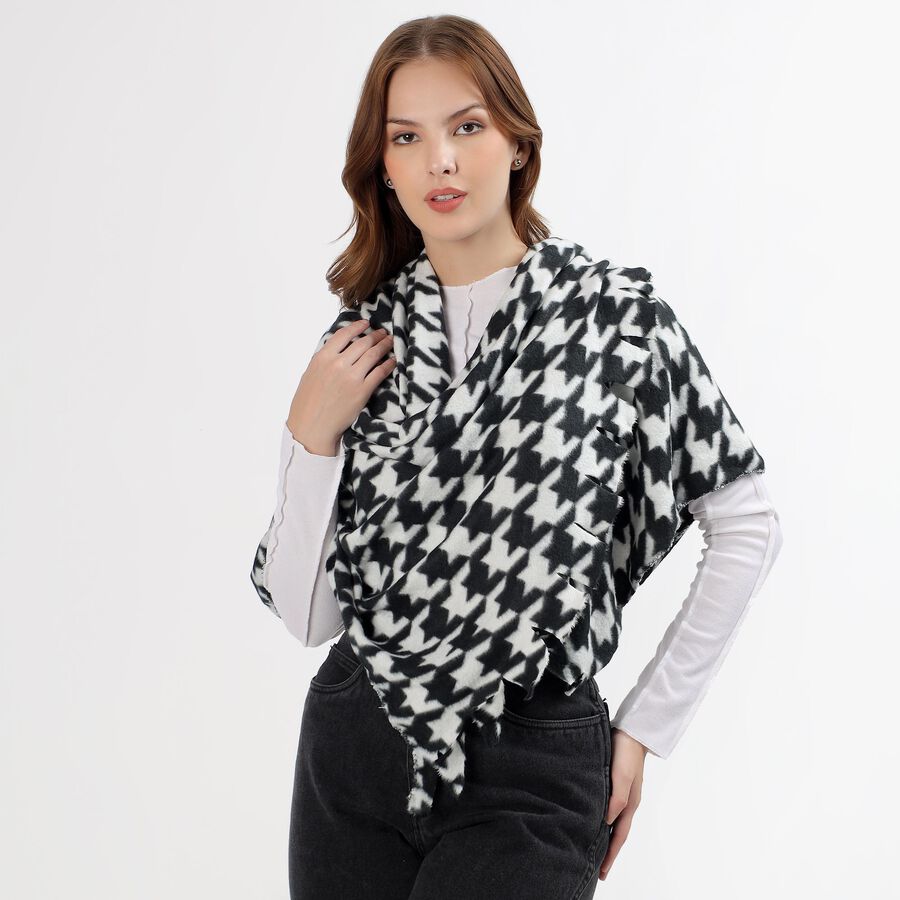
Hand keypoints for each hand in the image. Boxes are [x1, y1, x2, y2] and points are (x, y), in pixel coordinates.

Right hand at [286, 318, 394, 454]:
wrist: (312, 425)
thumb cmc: (308, 402)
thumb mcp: (310, 373)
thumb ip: (324, 359)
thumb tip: (338, 348)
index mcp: (323, 357)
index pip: (344, 334)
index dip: (357, 327)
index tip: (366, 323)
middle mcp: (338, 364)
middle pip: (362, 342)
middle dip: (375, 335)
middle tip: (383, 333)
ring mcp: (351, 377)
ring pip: (373, 354)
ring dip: (384, 345)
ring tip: (390, 342)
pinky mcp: (363, 391)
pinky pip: (380, 372)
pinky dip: (388, 364)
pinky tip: (392, 360)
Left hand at [599, 727, 648, 880]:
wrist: (632, 730)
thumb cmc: (626, 752)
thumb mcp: (621, 776)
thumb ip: (616, 799)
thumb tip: (607, 822)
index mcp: (630, 804)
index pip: (619, 836)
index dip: (611, 854)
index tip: (603, 872)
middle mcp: (627, 801)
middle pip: (617, 832)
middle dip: (609, 851)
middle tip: (599, 870)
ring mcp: (622, 792)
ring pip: (613, 821)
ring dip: (605, 836)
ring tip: (594, 849)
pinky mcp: (615, 781)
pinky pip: (609, 807)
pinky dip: (602, 819)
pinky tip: (593, 818)